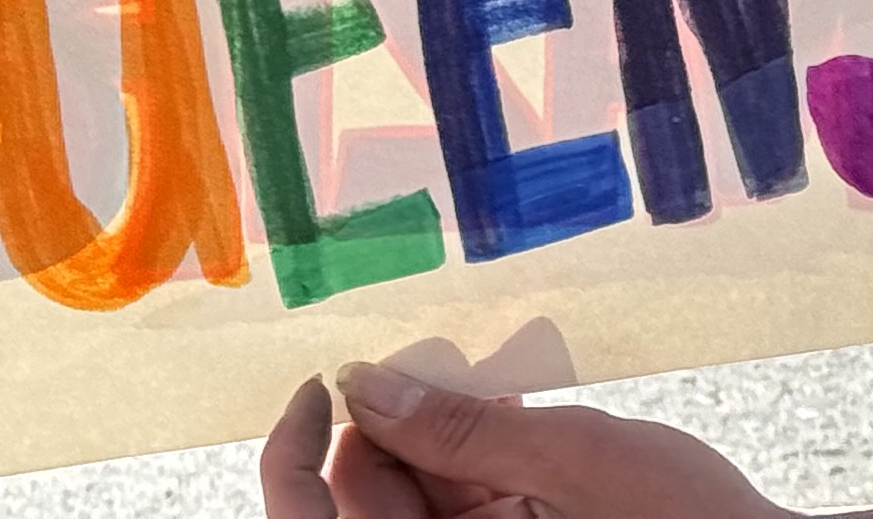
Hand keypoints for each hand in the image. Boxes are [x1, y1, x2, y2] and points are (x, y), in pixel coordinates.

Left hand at [259, 366, 793, 518]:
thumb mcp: (578, 457)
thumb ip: (462, 429)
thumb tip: (360, 385)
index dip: (294, 451)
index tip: (324, 378)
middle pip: (364, 508)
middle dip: (389, 430)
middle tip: (442, 369)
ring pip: (413, 509)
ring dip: (439, 447)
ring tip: (501, 399)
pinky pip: (463, 517)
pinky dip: (477, 469)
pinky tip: (520, 430)